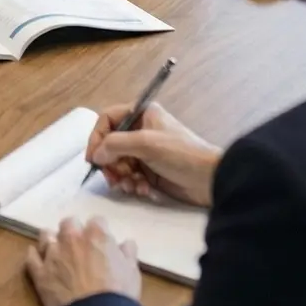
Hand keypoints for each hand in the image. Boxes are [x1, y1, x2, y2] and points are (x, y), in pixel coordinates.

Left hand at [25, 218, 141, 305]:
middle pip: (69, 224)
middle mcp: (71, 238)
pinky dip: (33, 255)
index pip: (97, 221)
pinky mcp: (40, 272)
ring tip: (56, 249)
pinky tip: (35, 256)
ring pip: (46, 236)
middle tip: (79, 245)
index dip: (99, 231)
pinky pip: (31, 258)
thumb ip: (127, 254)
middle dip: (74, 231)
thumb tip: (127, 243)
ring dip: (51, 240)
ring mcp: (53, 254)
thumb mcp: (132, 272)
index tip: (102, 240)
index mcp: (96, 235)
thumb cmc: (119, 294)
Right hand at [85, 102, 220, 207]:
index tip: (93, 158)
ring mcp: (146, 152)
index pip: (108, 120)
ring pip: (118, 162)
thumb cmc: (180, 154)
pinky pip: (130, 176)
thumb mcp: (146, 144)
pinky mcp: (151, 171)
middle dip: (110, 163)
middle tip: (112, 178)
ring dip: (120, 176)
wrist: (212, 180)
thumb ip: (116, 144)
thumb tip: (96, 155)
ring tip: (129, 187)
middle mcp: (141, 130)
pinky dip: (132, 184)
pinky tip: (143, 190)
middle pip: (111, 144)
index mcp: (141, 114)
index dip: (97, 137)